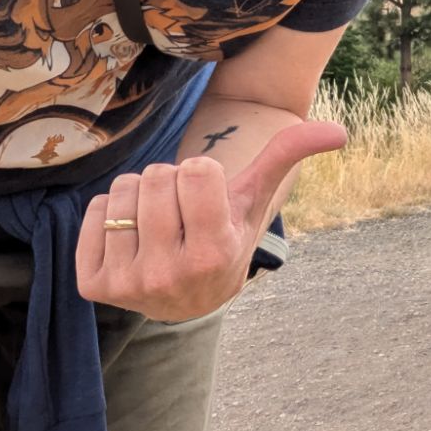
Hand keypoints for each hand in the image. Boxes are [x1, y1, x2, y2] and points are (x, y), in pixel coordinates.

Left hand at [76, 120, 345, 320]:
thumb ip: (289, 156)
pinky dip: (110, 211)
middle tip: (182, 211)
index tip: (208, 198)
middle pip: (156, 177)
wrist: (188, 298)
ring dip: (140, 195)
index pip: (194, 170)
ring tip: (159, 221)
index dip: (201, 173)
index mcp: (215, 253)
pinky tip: (131, 234)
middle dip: (171, 181)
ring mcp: (129, 284)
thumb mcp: (257, 198)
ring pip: (122, 192)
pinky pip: (94, 211)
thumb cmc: (227, 234)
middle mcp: (170, 275)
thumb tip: (337, 132)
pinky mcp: (95, 285)